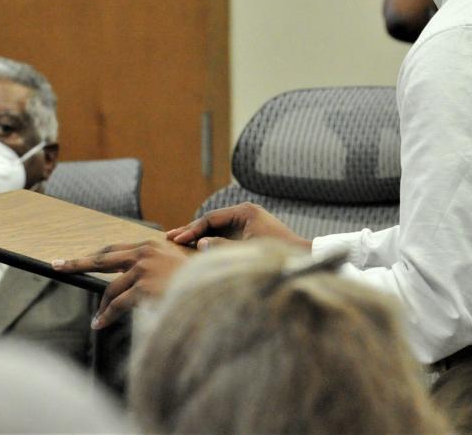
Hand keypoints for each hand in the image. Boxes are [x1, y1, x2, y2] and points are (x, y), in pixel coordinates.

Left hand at [51, 239, 188, 328]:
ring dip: (101, 307)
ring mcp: (143, 269)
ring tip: (97, 320)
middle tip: (57, 265)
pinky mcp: (143, 287)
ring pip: (110, 289)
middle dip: (76, 263)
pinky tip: (100, 324)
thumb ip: (152, 265)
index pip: (112, 250)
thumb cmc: (195, 280)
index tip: (72, 259)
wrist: (211, 290)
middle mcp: (143, 253)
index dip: (92, 256)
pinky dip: (107, 316)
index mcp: (149, 245)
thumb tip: (128, 276)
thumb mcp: (172, 266)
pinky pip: (117, 305)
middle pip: (101, 259)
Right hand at [167, 202, 311, 250]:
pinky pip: (225, 234)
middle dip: (191, 230)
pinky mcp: (250, 232)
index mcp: (244, 212)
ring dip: (200, 235)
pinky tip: (198, 247)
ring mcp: (248, 222)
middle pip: (212, 220)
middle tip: (169, 237)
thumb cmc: (276, 254)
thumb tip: (201, 244)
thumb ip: (221, 247)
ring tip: (178, 241)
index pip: (210, 218)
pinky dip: (211, 240)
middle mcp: (245, 213)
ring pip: (217, 228)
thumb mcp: (245, 251)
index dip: (192, 230)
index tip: (177, 239)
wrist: (301, 258)